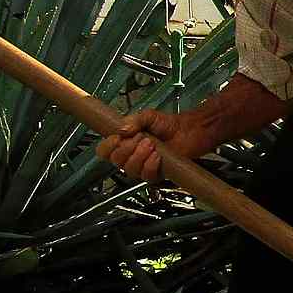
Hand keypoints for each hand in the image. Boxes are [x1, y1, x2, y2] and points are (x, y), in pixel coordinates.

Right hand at [95, 109, 214, 182]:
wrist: (188, 130)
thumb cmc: (168, 124)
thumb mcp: (148, 116)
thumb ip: (134, 120)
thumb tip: (121, 130)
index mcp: (124, 142)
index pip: (104, 151)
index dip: (107, 147)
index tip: (116, 138)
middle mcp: (131, 156)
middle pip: (116, 161)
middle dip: (127, 149)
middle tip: (142, 138)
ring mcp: (143, 166)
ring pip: (131, 170)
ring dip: (140, 157)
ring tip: (152, 145)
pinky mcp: (156, 174)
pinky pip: (147, 176)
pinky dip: (151, 165)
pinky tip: (158, 156)